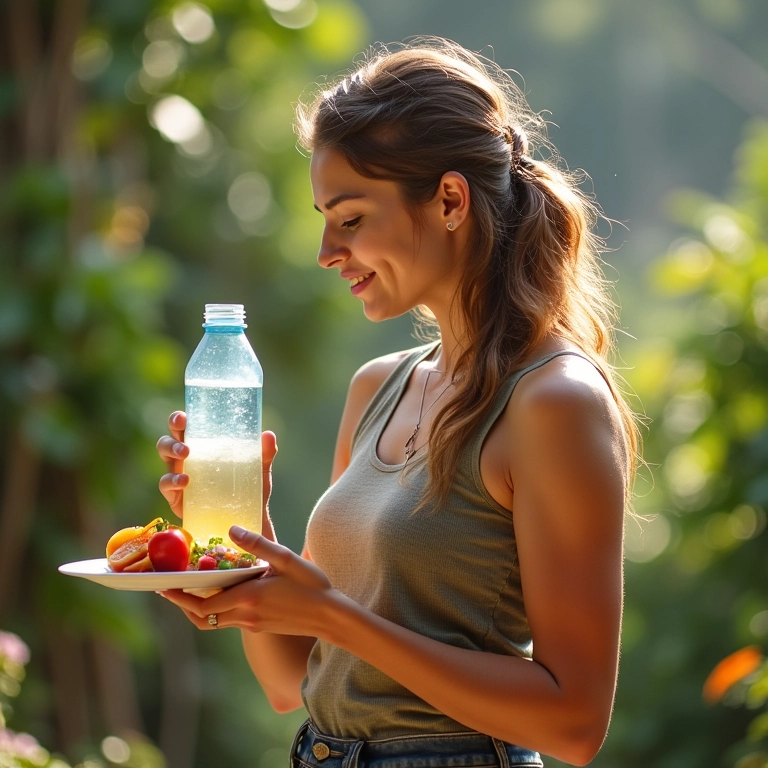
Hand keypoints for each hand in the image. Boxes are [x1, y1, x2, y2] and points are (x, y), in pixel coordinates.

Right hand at [156, 412, 277, 528]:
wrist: (246, 520)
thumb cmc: (248, 489)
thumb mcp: (258, 470)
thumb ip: (264, 453)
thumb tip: (269, 435)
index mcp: (202, 447)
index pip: (186, 428)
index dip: (179, 420)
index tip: (184, 417)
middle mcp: (186, 459)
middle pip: (168, 440)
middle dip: (172, 437)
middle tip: (186, 444)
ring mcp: (178, 476)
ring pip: (164, 458)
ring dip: (171, 452)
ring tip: (186, 455)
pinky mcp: (176, 497)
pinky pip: (166, 485)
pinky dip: (172, 481)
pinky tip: (184, 481)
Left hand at [159, 526, 336, 636]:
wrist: (331, 617)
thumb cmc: (312, 586)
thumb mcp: (287, 559)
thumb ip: (259, 545)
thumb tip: (232, 529)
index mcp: (249, 597)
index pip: (203, 603)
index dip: (180, 596)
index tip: (164, 586)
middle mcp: (245, 615)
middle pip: (202, 617)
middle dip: (183, 604)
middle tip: (169, 590)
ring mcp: (252, 624)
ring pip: (214, 622)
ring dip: (198, 609)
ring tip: (189, 592)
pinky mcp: (260, 627)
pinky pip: (229, 621)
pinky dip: (217, 609)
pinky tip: (222, 593)